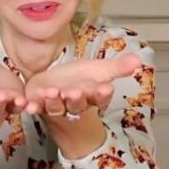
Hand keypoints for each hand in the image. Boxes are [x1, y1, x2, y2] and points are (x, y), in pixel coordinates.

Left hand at [23, 54, 140, 116]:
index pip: (100, 96)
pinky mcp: (38, 105)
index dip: (102, 93)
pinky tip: (29, 105)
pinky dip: (32, 107)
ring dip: (54, 101)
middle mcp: (74, 104)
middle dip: (76, 98)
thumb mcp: (100, 71)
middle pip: (77, 103)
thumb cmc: (79, 79)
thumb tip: (139, 60)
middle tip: (76, 91)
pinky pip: (35, 108)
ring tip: (53, 92)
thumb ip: (118, 67)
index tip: (106, 87)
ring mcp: (55, 106)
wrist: (56, 86)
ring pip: (56, 106)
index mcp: (92, 95)